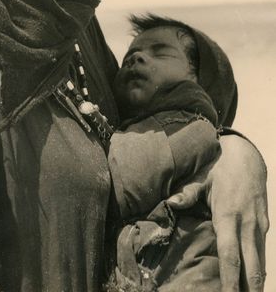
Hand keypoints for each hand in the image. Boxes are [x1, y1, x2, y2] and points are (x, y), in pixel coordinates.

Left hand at [166, 133, 268, 290]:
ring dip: (255, 284)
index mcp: (228, 215)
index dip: (230, 279)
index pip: (230, 255)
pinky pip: (262, 254)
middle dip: (247, 290)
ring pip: (260, 263)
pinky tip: (252, 285)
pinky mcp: (264, 226)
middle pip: (251, 267)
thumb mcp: (201, 177)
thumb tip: (170, 203)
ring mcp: (259, 226)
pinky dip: (258, 271)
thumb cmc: (218, 168)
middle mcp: (247, 224)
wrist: (246, 156)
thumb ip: (187, 193)